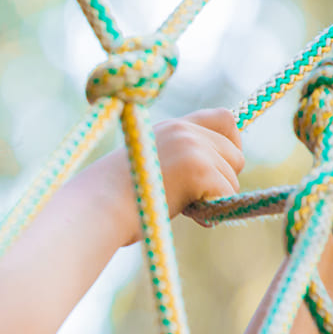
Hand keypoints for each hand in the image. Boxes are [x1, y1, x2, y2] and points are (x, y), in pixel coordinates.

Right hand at [88, 107, 244, 244]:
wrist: (97, 208)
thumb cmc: (112, 198)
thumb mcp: (147, 166)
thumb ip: (178, 162)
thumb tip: (214, 180)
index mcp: (171, 127)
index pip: (225, 118)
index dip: (230, 143)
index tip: (219, 166)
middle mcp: (185, 130)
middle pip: (235, 155)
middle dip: (221, 180)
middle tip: (192, 198)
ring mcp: (193, 147)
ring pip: (232, 180)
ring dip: (213, 200)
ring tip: (178, 206)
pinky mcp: (199, 169)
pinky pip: (227, 196)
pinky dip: (211, 213)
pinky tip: (186, 215)